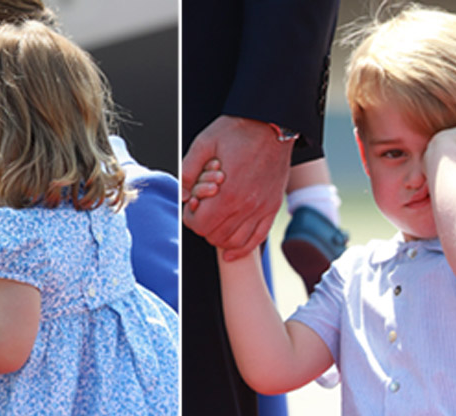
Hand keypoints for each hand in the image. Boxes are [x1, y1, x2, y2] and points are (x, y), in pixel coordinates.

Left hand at [182, 115, 293, 259]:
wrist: (273, 123)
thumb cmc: (238, 130)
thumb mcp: (205, 142)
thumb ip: (189, 170)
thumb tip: (182, 196)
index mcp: (228, 193)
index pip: (200, 225)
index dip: (190, 217)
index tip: (192, 205)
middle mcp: (246, 206)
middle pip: (215, 236)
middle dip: (203, 227)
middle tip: (202, 212)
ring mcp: (261, 209)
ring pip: (234, 242)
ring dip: (219, 238)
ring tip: (215, 223)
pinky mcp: (272, 208)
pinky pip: (256, 240)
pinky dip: (241, 249)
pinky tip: (230, 253)